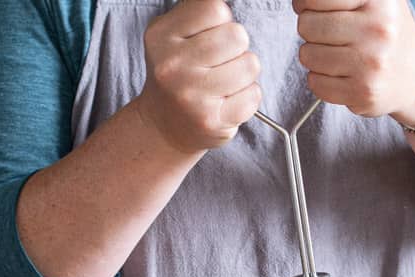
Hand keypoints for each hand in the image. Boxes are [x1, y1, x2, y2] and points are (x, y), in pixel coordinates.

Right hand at [136, 0, 261, 154]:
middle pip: (237, 36)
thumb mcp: (172, 35)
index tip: (210, 39)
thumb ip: (198, 14)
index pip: (215, 9)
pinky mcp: (212, 120)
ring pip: (250, 65)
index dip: (222, 22)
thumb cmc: (178, 75)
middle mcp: (173, 66)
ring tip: (224, 83)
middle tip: (221, 63)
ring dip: (244, 73)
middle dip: (237, 47)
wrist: (163, 126)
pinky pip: (253, 95)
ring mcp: (192, 96)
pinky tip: (229, 102)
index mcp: (161, 36)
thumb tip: (228, 7)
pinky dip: (248, 97)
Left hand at [294, 0, 414, 125]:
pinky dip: (320, 80)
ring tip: (336, 55)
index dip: (306, 4)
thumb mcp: (373, 0)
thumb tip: (299, 1)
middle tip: (329, 35)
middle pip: (307, 25)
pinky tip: (339, 75)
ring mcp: (370, 64)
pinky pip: (315, 83)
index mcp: (379, 0)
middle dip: (311, 30)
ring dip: (314, 56)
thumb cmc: (386, 34)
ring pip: (307, 55)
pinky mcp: (362, 93)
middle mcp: (377, 30)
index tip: (312, 9)